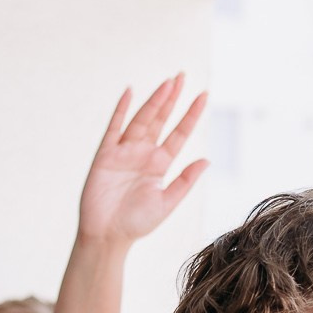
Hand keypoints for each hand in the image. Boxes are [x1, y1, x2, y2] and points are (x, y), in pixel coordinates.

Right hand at [76, 77, 208, 249]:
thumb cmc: (136, 224)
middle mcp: (143, 154)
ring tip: (168, 82)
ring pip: (142, 119)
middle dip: (172, 99)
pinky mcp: (106, 155)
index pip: (179, 134)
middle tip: (183, 76)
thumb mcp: (166, 203)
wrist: (107, 236)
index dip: (191, 115)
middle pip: (161, 120)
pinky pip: (114, 128)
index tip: (204, 95)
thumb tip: (207, 160)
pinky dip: (121, 110)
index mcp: (159, 165)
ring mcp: (125, 152)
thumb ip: (185, 181)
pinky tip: (130, 93)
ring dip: (155, 100)